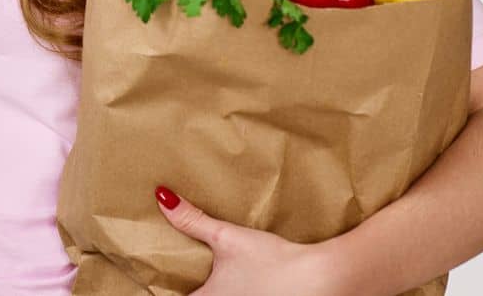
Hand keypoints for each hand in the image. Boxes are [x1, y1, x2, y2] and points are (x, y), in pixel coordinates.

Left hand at [155, 186, 345, 295]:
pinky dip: (233, 292)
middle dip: (188, 286)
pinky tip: (240, 283)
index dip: (164, 289)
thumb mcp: (227, 238)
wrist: (320, 280)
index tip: (162, 278)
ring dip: (211, 289)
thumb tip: (162, 197)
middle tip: (185, 271)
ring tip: (214, 276)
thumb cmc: (273, 261)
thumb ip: (192, 221)